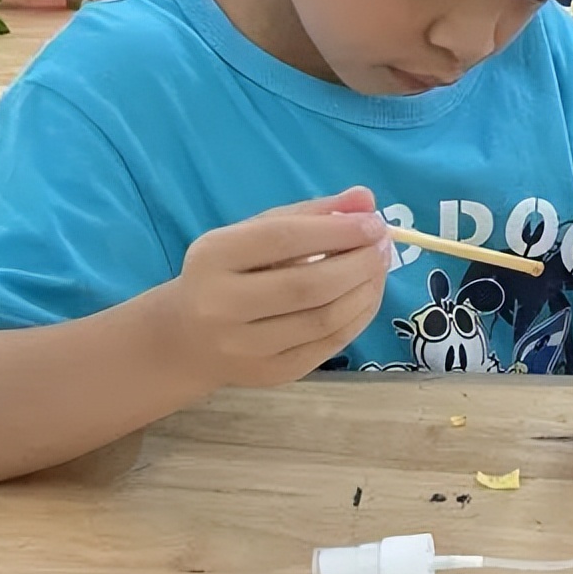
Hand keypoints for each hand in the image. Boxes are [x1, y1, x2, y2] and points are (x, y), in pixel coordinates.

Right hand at [171, 186, 390, 388]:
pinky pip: (326, 346)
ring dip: (364, 291)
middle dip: (358, 264)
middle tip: (384, 247)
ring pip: (322, 320)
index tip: (375, 222)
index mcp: (213, 257)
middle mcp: (221, 305)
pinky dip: (357, 318)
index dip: (336, 231)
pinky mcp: (269, 374)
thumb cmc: (228, 272)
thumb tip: (365, 199)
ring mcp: (244, 347)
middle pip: (308, 286)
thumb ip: (310, 214)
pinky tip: (367, 297)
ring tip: (380, 268)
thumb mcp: (254, 233)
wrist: (187, 338)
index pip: (282, 240)